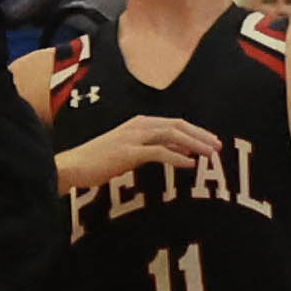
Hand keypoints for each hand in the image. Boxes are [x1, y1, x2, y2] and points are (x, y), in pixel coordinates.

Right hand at [70, 111, 223, 187]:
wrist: (72, 167)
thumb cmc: (98, 162)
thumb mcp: (129, 152)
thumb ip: (154, 149)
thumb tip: (183, 153)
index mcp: (139, 123)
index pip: (174, 123)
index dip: (195, 131)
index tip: (212, 141)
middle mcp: (138, 126)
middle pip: (177, 126)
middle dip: (200, 135)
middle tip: (218, 146)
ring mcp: (133, 138)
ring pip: (172, 136)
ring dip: (195, 145)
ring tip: (211, 155)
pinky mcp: (128, 152)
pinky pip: (159, 152)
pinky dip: (178, 158)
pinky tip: (191, 165)